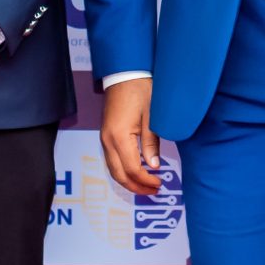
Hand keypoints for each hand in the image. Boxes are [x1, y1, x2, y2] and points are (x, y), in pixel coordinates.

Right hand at [99, 77, 162, 194]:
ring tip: (146, 185)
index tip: (160, 183)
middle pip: (119, 175)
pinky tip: (135, 172)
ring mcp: (104, 138)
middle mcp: (107, 141)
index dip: (146, 180)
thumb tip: (154, 166)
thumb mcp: (152, 117)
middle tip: (153, 191)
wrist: (125, 73)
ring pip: (113, 169)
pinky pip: (112, 160)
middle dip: (135, 187)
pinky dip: (123, 171)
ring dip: (128, 181)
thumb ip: (151, 143)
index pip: (132, 169)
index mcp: (119, 137)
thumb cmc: (140, 90)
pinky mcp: (106, 135)